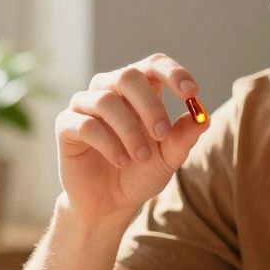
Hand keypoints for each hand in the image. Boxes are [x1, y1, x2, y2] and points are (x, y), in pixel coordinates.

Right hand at [55, 54, 209, 221]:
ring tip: (141, 157)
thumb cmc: (140, 173)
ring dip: (129, 130)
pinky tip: (121, 161)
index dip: (172, 73)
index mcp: (139, 90)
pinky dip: (108, 143)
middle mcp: (110, 89)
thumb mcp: (168, 157)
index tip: (191, 92)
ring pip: (106, 100)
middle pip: (128, 75)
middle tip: (162, 133)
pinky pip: (86, 124)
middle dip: (150, 105)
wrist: (110, 203)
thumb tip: (203, 118)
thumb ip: (183, 137)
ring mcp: (85, 105)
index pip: (154, 65)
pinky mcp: (66, 125)